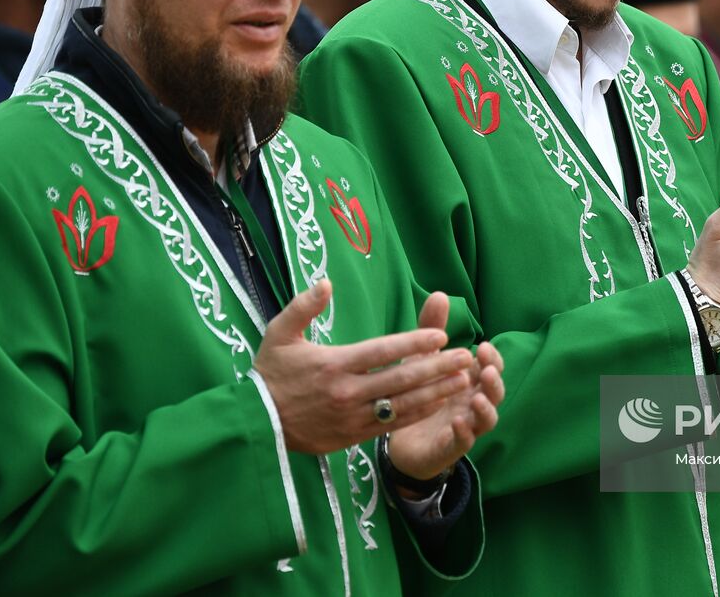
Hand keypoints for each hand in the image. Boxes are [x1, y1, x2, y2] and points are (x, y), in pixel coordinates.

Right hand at [254, 281, 475, 454]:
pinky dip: (417, 414)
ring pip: (402, 405)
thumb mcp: (279, 334)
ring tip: (463, 380)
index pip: (383, 352)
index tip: (440, 335)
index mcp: (334, 364)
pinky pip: (392, 425)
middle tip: (465, 357)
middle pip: (401, 379)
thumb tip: (326, 283)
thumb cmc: (269, 374)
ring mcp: (352, 417)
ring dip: (435, 392)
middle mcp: (347, 392)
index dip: (414, 343)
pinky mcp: (352, 436)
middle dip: (437, 367)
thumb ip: (303, 306)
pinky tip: (438, 404)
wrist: (254, 424)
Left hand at [387, 293, 504, 483]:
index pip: (491, 367)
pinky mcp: (451, 446)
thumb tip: (440, 294)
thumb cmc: (419, 391)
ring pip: (488, 418)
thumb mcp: (422, 358)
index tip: (483, 347)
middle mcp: (473, 402)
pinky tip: (458, 423)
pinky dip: (465, 433)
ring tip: (477, 398)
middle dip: (495, 381)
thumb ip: (432, 329)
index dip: (493, 359)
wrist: (400, 436)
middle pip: (495, 392)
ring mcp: (467, 425)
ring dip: (487, 408)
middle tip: (487, 370)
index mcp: (470, 381)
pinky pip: (463, 442)